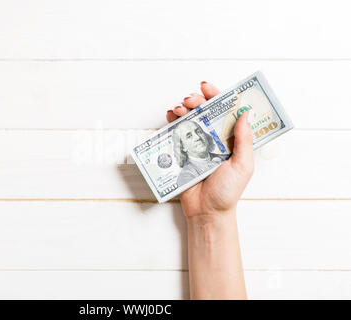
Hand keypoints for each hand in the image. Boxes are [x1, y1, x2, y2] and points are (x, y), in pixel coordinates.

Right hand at [166, 82, 253, 217]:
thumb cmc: (227, 192)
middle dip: (197, 100)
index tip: (207, 87)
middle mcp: (213, 139)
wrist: (206, 211)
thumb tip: (245, 113)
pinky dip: (171, 122)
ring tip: (179, 109)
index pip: (225, 111)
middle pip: (205, 111)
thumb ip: (244, 140)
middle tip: (191, 100)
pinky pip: (175, 133)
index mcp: (230, 139)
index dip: (217, 96)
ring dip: (183, 108)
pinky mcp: (182, 153)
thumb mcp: (243, 165)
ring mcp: (196, 145)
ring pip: (189, 119)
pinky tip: (170, 117)